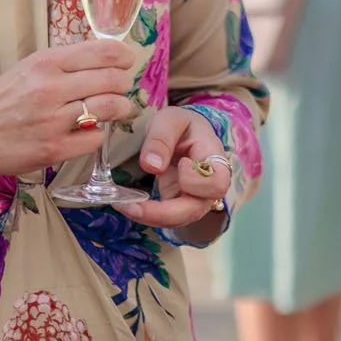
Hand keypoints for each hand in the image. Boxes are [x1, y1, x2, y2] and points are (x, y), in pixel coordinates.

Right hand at [0, 40, 141, 179]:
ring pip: (111, 108)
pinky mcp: (54, 149)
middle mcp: (52, 89)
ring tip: (117, 109)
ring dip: (120, 108)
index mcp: (45, 63)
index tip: (126, 61)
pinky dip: (97, 134)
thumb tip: (104, 61)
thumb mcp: (28, 68)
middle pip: (113, 80)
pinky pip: (95, 138)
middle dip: (124, 84)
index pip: (103, 52)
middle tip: (121, 88)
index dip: (123, 56)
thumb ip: (63, 64)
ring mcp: (54, 121)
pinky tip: (88, 131)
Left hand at [115, 107, 234, 232]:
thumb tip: (152, 166)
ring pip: (178, 219)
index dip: (196, 181)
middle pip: (196, 210)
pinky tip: (126, 205)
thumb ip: (161, 139)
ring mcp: (192, 198)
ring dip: (151, 217)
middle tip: (132, 206)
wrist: (179, 134)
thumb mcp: (170, 120)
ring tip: (123, 205)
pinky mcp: (176, 204)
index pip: (217, 183)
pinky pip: (165, 217)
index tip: (179, 162)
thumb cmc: (180, 125)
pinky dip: (146, 215)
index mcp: (213, 159)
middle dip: (163, 213)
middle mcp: (207, 185)